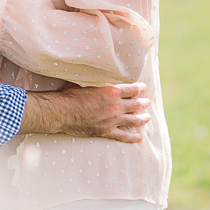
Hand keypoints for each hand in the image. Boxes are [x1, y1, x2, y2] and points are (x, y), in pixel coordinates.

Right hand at [22, 83, 149, 142]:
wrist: (62, 112)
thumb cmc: (71, 94)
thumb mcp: (86, 80)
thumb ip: (97, 78)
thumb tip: (100, 71)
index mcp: (112, 92)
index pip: (132, 89)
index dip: (140, 88)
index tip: (143, 87)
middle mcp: (115, 106)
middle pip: (136, 104)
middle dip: (143, 103)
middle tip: (146, 102)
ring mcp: (112, 120)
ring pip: (133, 120)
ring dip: (142, 118)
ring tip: (148, 117)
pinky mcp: (106, 131)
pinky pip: (123, 136)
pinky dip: (133, 137)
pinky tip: (139, 138)